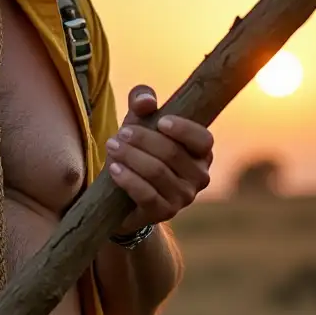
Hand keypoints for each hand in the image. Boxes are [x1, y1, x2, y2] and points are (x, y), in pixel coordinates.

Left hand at [105, 84, 213, 231]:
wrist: (123, 192)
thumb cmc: (138, 150)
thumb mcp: (139, 121)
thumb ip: (142, 101)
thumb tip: (145, 101)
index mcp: (201, 152)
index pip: (203, 140)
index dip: (183, 130)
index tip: (160, 121)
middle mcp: (199, 176)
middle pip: (172, 153)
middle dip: (143, 140)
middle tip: (120, 134)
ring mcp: (183, 197)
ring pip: (157, 172)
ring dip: (131, 157)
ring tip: (112, 147)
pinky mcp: (164, 212)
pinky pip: (147, 195)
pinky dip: (128, 179)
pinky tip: (114, 169)